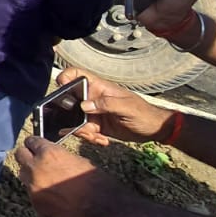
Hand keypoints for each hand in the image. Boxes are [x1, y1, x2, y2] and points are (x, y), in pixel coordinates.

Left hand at [15, 136, 131, 216]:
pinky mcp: (36, 205)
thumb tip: (49, 157)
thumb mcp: (77, 159)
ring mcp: (34, 188)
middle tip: (36, 160)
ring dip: (32, 175)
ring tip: (47, 179)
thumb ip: (58, 156)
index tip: (36, 146)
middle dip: (28, 156)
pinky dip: (39, 193)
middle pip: (20, 156)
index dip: (35, 144)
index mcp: (48, 153)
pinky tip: (54, 196)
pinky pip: (32, 194)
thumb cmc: (96, 182)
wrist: (103, 209)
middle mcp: (36, 169)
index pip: (31, 141)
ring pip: (24, 176)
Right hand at [55, 67, 176, 145]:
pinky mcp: (96, 126)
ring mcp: (94, 113)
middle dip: (71, 118)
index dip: (65, 78)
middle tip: (85, 128)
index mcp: (99, 88)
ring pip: (76, 121)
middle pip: (70, 103)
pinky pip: (85, 132)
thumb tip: (84, 105)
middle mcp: (93, 99)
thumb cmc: (144, 113)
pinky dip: (91, 138)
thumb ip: (106, 104)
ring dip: (83, 132)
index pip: (77, 75)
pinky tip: (103, 140)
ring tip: (98, 137)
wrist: (154, 129)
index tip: (61, 91)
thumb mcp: (127, 107)